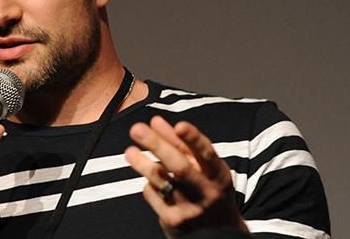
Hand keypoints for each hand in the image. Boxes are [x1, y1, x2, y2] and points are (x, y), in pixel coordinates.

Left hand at [124, 116, 247, 235]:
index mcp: (218, 175)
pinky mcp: (173, 220)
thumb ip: (180, 143)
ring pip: (161, 180)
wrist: (219, 234)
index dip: (194, 140)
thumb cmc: (209, 192)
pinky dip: (149, 184)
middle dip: (157, 145)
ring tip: (130, 152)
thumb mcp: (204, 168)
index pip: (206, 154)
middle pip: (179, 166)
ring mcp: (189, 208)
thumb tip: (155, 122)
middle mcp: (206, 192)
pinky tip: (150, 181)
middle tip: (137, 130)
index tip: (180, 126)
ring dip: (142, 163)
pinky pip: (153, 194)